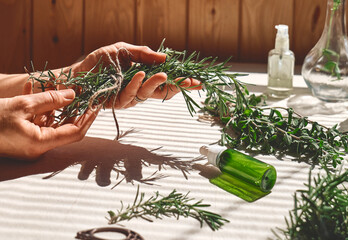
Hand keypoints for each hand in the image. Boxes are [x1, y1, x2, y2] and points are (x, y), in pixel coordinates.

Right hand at [0, 88, 98, 159]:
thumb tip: (73, 94)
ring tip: (53, 84)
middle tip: (79, 90)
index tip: (96, 103)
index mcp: (41, 143)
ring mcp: (29, 142)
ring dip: (52, 103)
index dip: (88, 117)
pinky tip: (32, 89)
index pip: (76, 132)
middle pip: (65, 126)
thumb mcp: (21, 105)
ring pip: (50, 121)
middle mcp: (38, 146)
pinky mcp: (21, 136)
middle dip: (72, 107)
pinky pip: (36, 121)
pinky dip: (37, 107)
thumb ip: (49, 99)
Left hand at [71, 42, 201, 108]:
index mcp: (143, 77)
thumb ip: (143, 54)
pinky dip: (136, 85)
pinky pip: (129, 96)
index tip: (197, 82)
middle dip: (177, 87)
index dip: (181, 82)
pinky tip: (140, 75)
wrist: (78, 72)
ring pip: (147, 94)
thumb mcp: (123, 49)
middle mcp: (139, 89)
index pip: (166, 81)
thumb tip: (165, 57)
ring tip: (164, 75)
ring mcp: (129, 97)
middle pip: (162, 91)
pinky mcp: (116, 102)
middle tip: (189, 81)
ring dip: (156, 84)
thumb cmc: (100, 61)